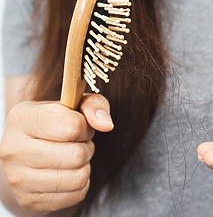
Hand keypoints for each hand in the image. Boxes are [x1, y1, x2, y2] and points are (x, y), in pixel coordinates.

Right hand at [0, 94, 112, 211]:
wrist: (27, 152)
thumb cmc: (55, 124)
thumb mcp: (74, 105)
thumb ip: (94, 105)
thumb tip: (106, 125)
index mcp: (21, 118)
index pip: (72, 127)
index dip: (85, 127)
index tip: (78, 126)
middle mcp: (13, 149)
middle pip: (77, 155)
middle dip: (86, 148)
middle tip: (76, 143)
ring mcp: (18, 179)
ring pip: (79, 177)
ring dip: (84, 166)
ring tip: (71, 157)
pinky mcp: (29, 200)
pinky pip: (77, 195)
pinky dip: (81, 184)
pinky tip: (67, 173)